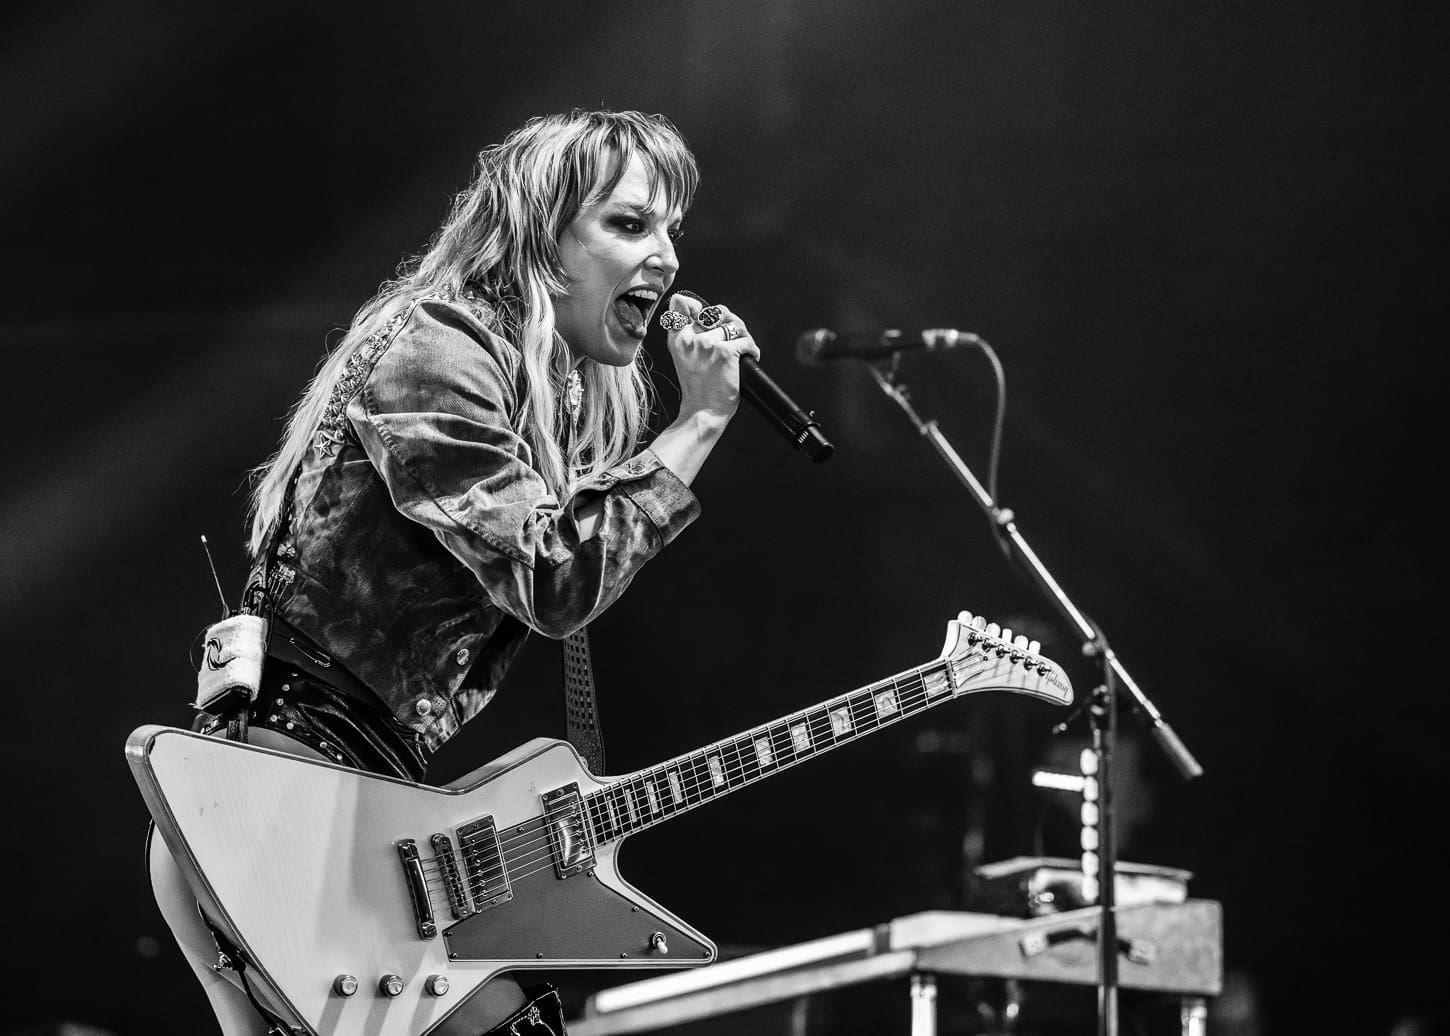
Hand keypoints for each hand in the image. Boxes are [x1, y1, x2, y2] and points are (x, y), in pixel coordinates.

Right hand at [660, 292, 760, 422]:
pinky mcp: (725, 353)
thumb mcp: (684, 358)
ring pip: (735, 326)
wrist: (703, 411)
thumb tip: (716, 316)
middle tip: (734, 335)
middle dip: (729, 321)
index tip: (706, 316)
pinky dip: (753, 351)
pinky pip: (746, 341)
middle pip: (716, 312)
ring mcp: (708, 344)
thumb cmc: (698, 388)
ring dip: (744, 337)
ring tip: (743, 351)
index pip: (680, 304)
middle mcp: (690, 338)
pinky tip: (749, 359)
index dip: (696, 305)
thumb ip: (692, 336)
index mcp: (677, 339)